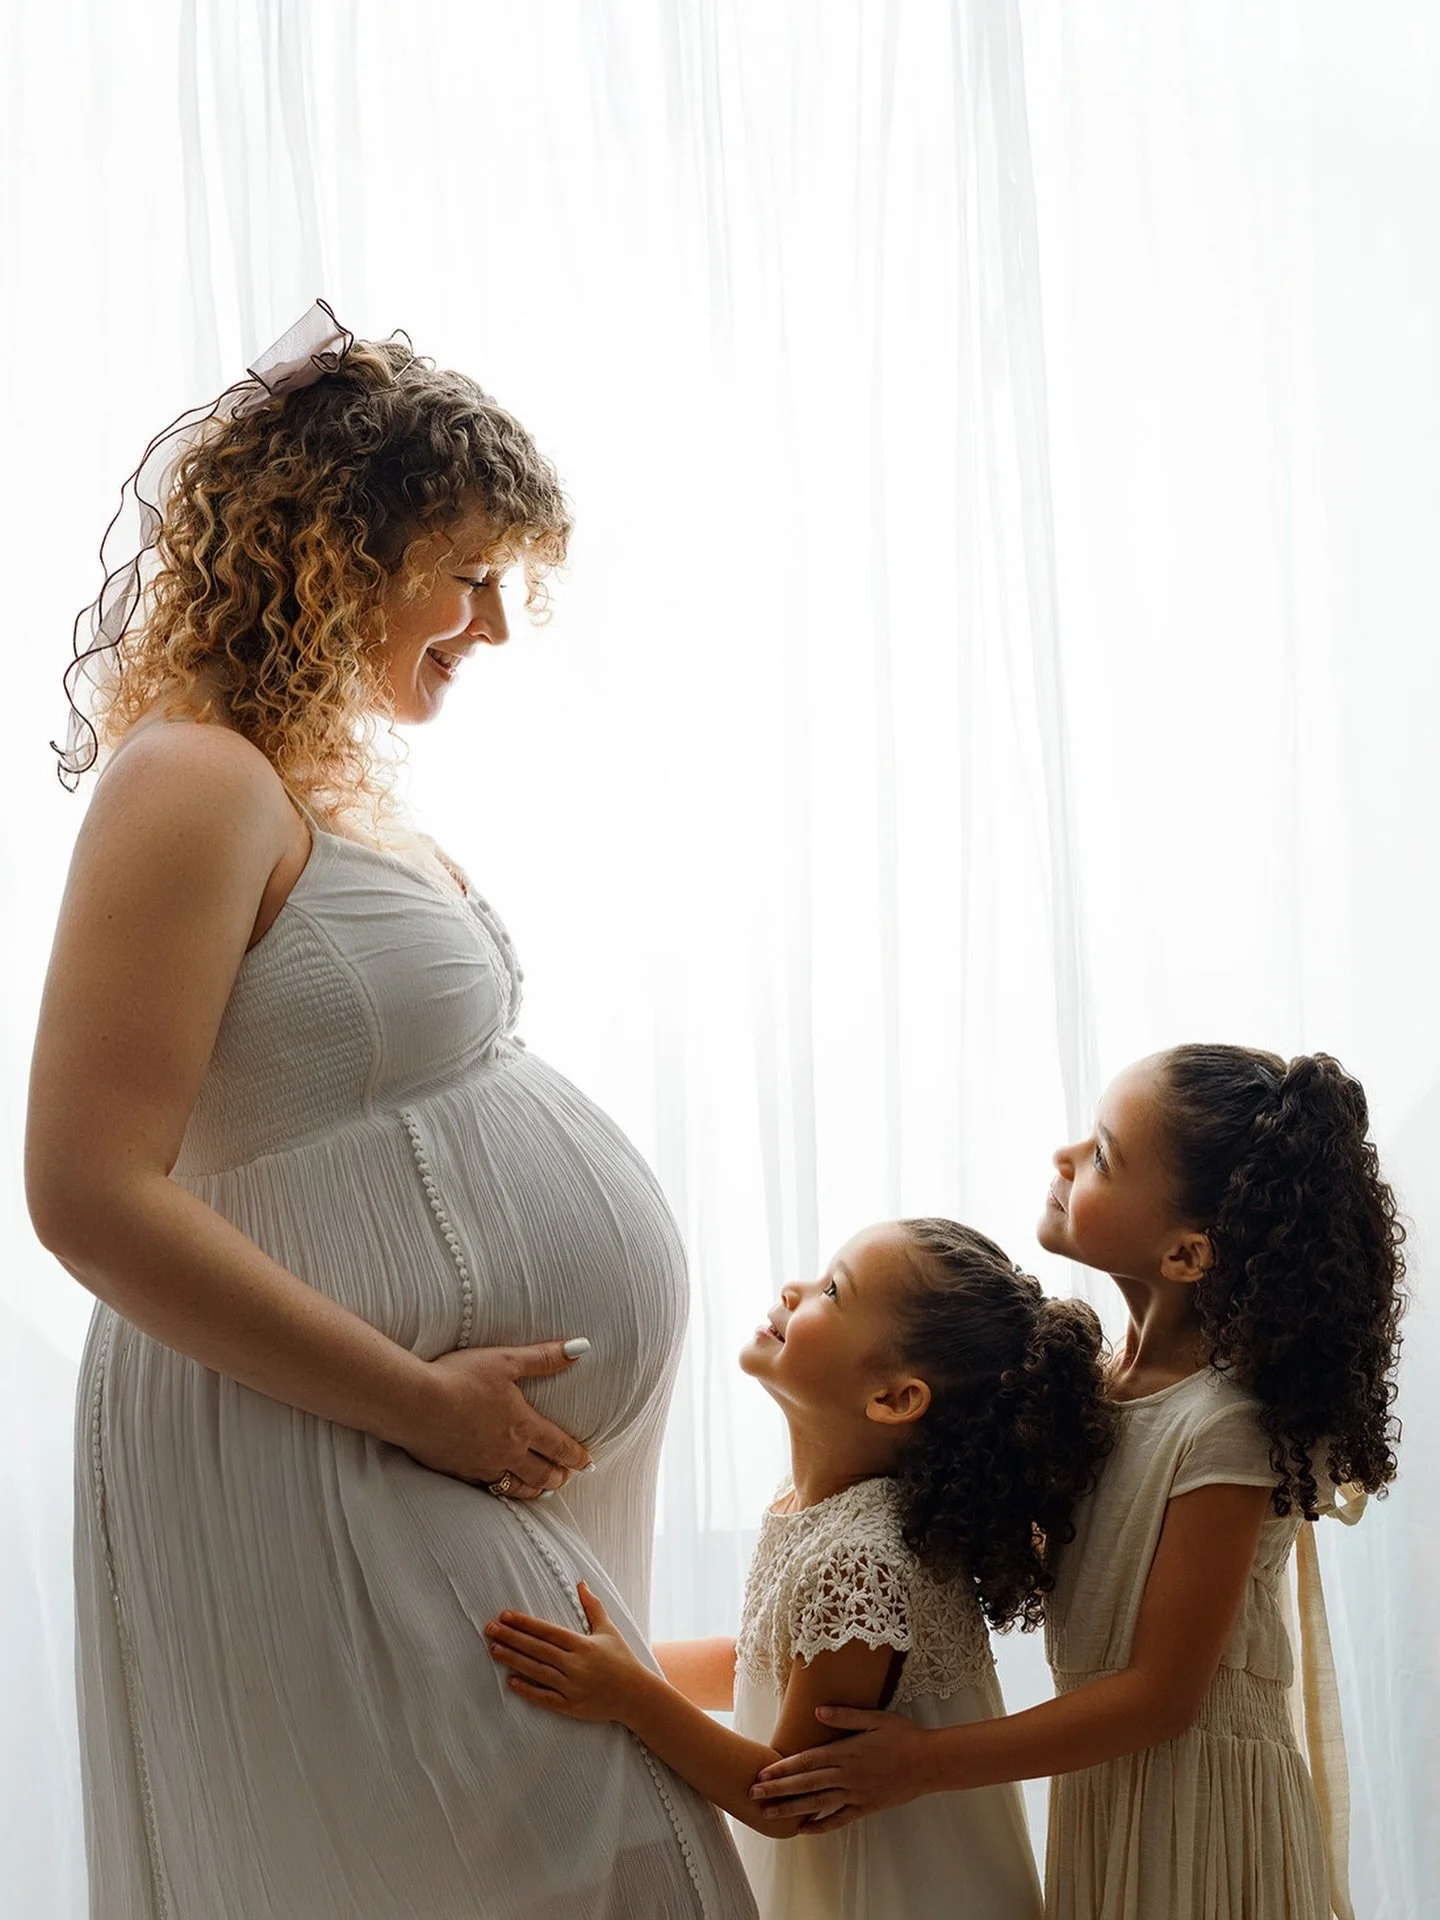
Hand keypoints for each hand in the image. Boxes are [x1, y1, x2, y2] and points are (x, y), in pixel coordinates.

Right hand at [403, 1341, 593, 1494]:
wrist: (415, 1404)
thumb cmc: (461, 1378)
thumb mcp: (506, 1360)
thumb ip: (544, 1358)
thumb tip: (580, 1348)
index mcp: (522, 1425)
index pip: (558, 1446)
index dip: (576, 1456)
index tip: (588, 1463)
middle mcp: (506, 1451)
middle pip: (541, 1472)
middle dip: (558, 1476)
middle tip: (566, 1478)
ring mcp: (481, 1465)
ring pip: (516, 1486)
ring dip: (533, 1488)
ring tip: (541, 1489)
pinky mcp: (457, 1472)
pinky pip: (487, 1488)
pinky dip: (501, 1491)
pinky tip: (500, 1487)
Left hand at [485, 1582, 643, 1722]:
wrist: (635, 1696)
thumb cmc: (622, 1659)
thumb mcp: (609, 1629)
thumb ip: (593, 1606)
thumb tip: (580, 1582)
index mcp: (583, 1644)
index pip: (547, 1631)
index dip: (525, 1623)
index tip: (505, 1615)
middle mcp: (575, 1665)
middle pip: (537, 1649)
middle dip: (511, 1637)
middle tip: (489, 1629)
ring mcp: (572, 1686)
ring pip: (536, 1671)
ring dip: (513, 1660)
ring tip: (494, 1650)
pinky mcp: (570, 1706)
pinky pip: (544, 1697)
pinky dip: (527, 1689)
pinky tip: (510, 1681)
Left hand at [748, 1707, 932, 1833]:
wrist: (930, 1763)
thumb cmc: (903, 1736)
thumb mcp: (876, 1718)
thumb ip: (846, 1715)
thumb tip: (818, 1710)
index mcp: (846, 1752)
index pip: (807, 1761)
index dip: (783, 1768)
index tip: (762, 1774)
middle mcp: (847, 1776)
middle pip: (806, 1784)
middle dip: (778, 1790)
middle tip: (753, 1795)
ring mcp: (856, 1794)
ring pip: (818, 1803)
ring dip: (791, 1809)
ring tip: (769, 1815)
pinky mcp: (867, 1807)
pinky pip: (840, 1819)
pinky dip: (821, 1825)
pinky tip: (804, 1829)